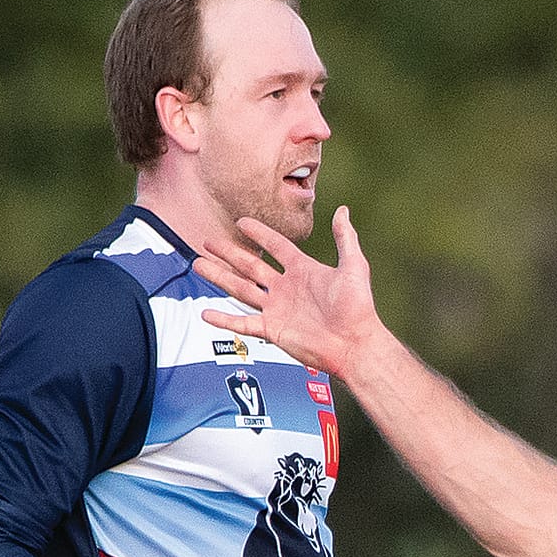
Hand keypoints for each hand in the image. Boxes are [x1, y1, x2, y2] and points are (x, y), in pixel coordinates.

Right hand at [195, 206, 382, 378]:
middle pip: (250, 265)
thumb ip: (346, 239)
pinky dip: (224, 319)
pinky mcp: (273, 330)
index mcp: (303, 271)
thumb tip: (344, 211)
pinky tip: (207, 313)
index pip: (276, 246)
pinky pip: (243, 323)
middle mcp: (286, 289)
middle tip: (208, 241)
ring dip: (219, 276)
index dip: (260, 233)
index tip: (242, 222)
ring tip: (198, 264)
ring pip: (241, 289)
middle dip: (229, 253)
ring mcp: (278, 309)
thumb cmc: (358, 310)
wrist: (355, 345)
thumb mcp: (353, 268)